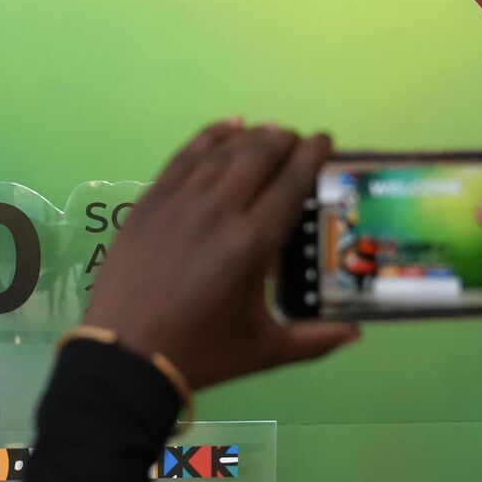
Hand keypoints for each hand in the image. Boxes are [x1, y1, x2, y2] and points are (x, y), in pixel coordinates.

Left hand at [83, 121, 360, 391]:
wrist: (126, 355)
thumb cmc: (200, 353)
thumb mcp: (263, 351)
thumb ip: (313, 340)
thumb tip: (356, 333)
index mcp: (252, 243)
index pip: (291, 182)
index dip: (312, 155)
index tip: (325, 142)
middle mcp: (218, 211)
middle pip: (259, 155)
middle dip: (284, 140)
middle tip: (298, 140)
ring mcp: (179, 202)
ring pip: (222, 151)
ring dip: (251, 136)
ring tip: (269, 131)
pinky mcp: (150, 201)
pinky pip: (184, 156)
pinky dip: (209, 137)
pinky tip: (226, 126)